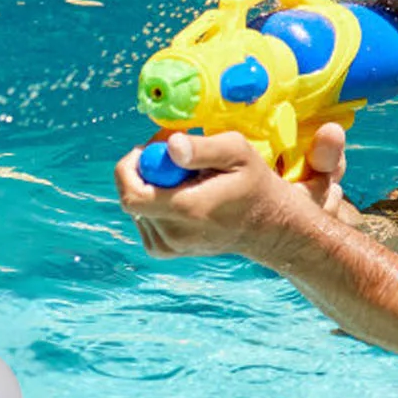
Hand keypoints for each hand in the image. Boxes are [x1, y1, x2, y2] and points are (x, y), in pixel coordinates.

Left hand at [114, 125, 351, 261]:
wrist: (266, 226)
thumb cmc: (253, 184)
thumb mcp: (237, 152)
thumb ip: (202, 148)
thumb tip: (170, 146)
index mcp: (187, 210)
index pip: (131, 195)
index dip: (131, 166)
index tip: (153, 148)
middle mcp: (172, 235)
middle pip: (132, 196)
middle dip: (143, 170)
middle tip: (173, 157)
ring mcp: (167, 247)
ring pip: (136, 207)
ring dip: (150, 186)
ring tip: (185, 179)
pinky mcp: (164, 250)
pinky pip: (142, 218)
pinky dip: (154, 202)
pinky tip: (180, 196)